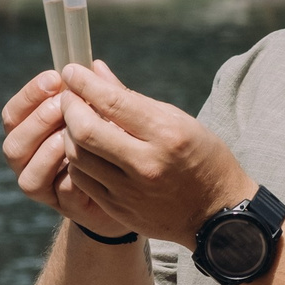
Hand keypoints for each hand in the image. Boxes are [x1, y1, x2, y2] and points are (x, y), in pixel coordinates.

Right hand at [0, 69, 135, 241]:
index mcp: (30, 134)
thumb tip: (95, 65)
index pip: (13, 115)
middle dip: (38, 122)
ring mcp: (45, 188)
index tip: (54, 78)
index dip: (29, 95)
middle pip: (14, 145)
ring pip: (29, 176)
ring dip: (50, 151)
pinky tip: (91, 160)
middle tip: (64, 105)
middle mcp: (29, 163)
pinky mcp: (65, 206)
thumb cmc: (108, 140)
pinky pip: (61, 192)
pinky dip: (73, 176)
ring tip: (74, 133)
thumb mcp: (102, 113)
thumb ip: (96, 93)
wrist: (128, 184)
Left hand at [57, 62, 254, 245]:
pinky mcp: (119, 208)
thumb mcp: (178, 120)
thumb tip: (96, 70)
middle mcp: (146, 164)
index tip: (71, 70)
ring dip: (69, 133)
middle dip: (69, 106)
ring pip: (77, 156)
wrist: (216, 215)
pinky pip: (81, 179)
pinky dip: (76, 159)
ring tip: (75, 121)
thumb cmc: (202, 157)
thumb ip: (132, 98)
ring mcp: (130, 191)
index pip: (112, 102)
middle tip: (69, 96)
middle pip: (85, 130)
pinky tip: (83, 148)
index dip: (84, 83)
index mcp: (167, 135)